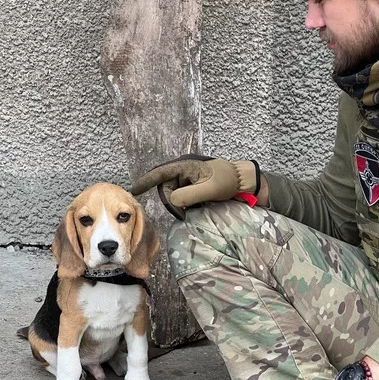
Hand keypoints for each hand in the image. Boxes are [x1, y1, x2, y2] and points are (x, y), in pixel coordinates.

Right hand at [131, 154, 259, 218]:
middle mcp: (185, 170)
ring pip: (176, 194)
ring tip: (197, 207)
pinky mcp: (195, 186)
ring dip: (182, 203)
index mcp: (185, 166)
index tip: (133, 190)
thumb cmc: (228, 181)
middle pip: (168, 188)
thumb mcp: (209, 189)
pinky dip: (187, 203)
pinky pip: (184, 196)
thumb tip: (172, 201)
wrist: (244, 181)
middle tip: (185, 213)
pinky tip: (197, 206)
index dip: (146, 181)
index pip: (161, 173)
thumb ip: (188, 195)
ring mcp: (190, 178)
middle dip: (173, 201)